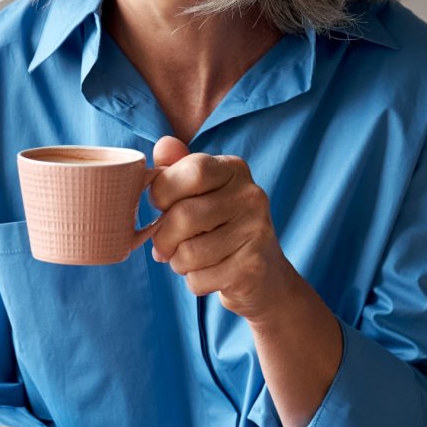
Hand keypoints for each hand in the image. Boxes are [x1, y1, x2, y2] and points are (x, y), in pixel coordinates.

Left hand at [146, 136, 302, 320]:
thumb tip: (163, 144)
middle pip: (183, 215)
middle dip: (163, 238)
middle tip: (165, 246)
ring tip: (189, 260)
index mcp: (234, 170)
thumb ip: (178, 168)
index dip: (163, 192)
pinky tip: (210, 274)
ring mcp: (256, 232)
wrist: (264, 277)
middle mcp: (251, 196)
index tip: (161, 206)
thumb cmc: (220, 228)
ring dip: (178, 263)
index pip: (191, 171)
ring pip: (188, 253)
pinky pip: (199, 278)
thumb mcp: (200, 194)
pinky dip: (194, 282)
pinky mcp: (253, 268)